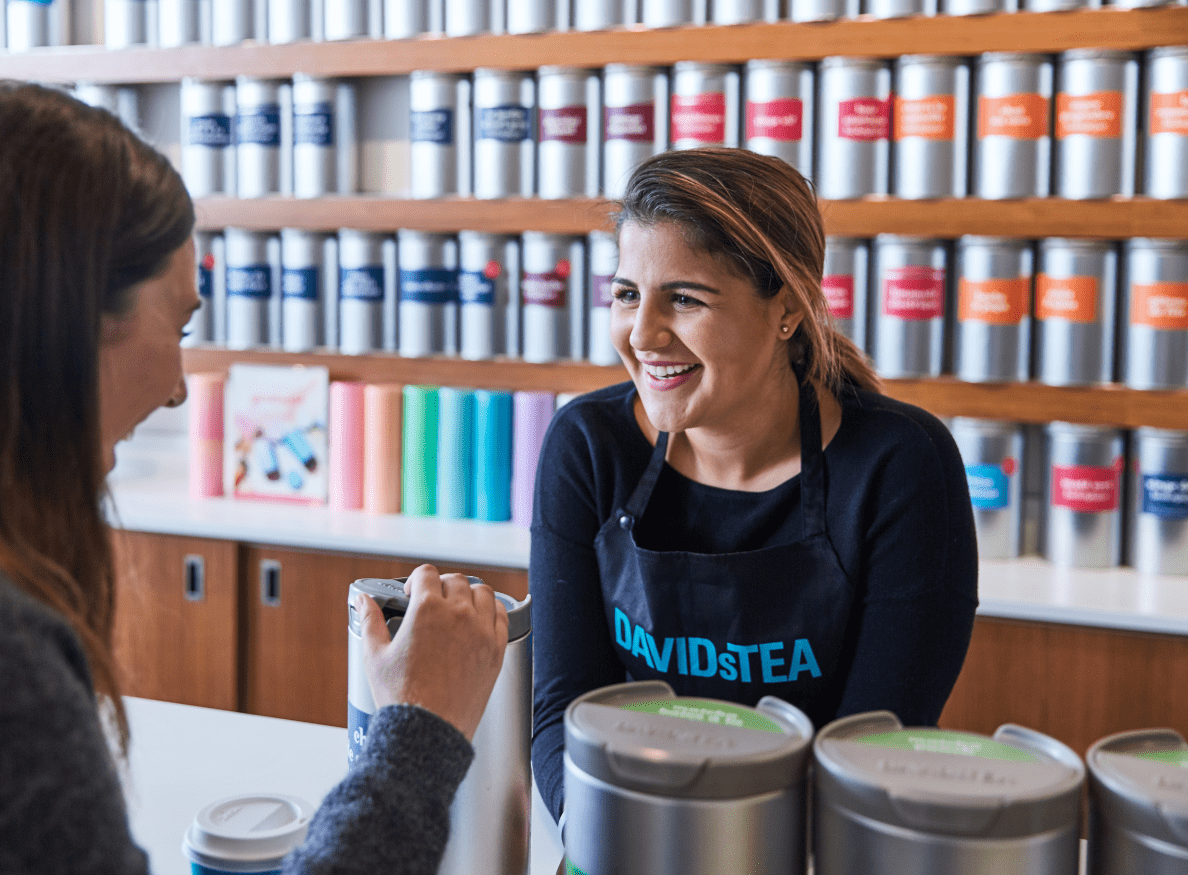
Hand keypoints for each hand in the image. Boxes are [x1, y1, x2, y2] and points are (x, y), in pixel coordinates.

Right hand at [356, 564, 508, 741]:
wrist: (430, 729)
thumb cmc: (402, 696)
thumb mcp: (375, 655)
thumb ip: (369, 620)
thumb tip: (362, 600)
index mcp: (427, 610)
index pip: (427, 573)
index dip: (416, 580)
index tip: (412, 594)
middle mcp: (459, 614)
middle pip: (456, 581)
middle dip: (441, 586)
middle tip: (432, 602)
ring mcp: (481, 631)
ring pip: (483, 593)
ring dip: (469, 594)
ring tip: (457, 607)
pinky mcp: (496, 649)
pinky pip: (501, 616)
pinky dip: (491, 611)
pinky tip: (480, 620)